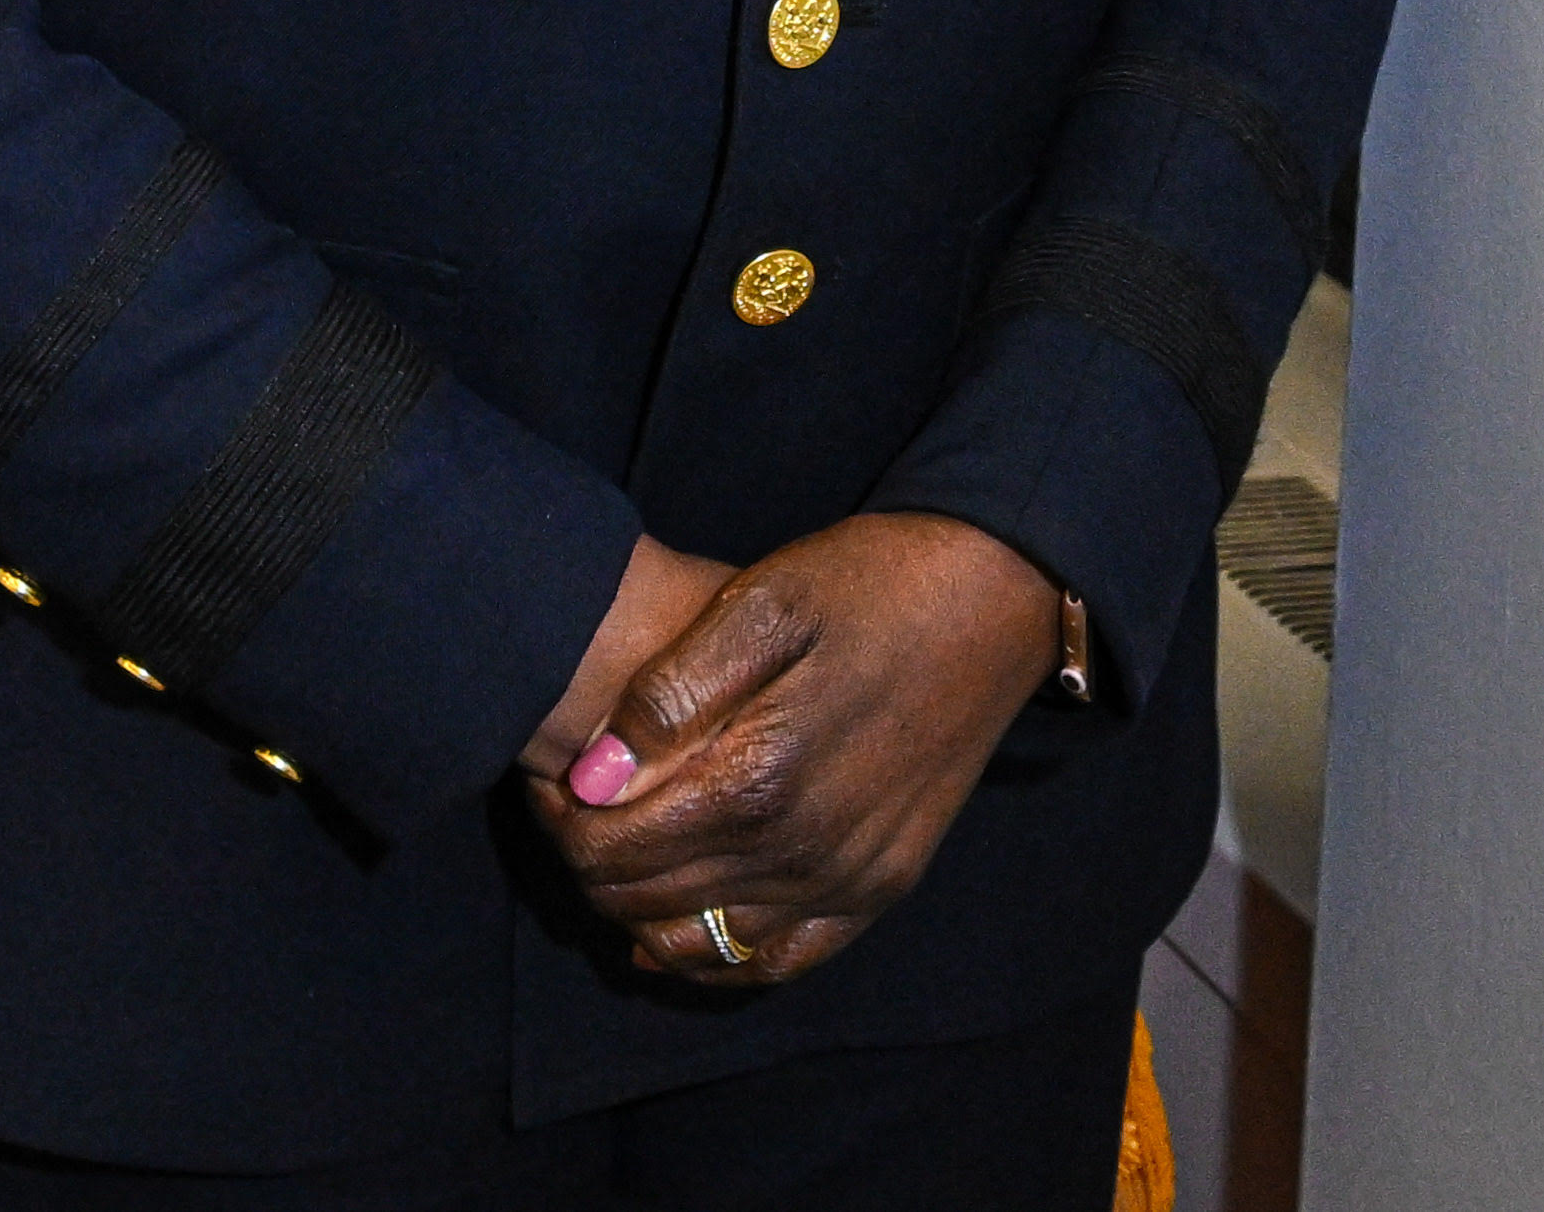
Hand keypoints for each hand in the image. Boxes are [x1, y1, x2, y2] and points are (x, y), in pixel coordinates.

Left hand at [530, 509, 1062, 985]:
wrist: (993, 596)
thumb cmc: (867, 583)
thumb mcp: (762, 599)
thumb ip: (671, 690)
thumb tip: (590, 776)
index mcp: (761, 777)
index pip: (612, 848)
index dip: (559, 821)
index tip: (551, 775)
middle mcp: (802, 852)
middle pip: (646, 900)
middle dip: (590, 862)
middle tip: (573, 806)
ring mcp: (847, 882)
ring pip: (702, 943)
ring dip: (641, 908)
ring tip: (620, 850)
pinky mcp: (881, 889)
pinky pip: (777, 961)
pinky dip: (717, 956)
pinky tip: (684, 925)